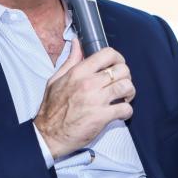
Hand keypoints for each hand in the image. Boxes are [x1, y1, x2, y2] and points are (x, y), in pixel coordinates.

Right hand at [34, 39, 134, 158]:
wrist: (49, 134)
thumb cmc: (51, 109)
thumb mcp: (56, 80)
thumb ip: (70, 61)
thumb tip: (76, 43)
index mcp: (78, 72)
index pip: (107, 54)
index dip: (118, 58)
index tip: (118, 65)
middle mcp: (88, 84)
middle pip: (122, 70)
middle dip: (126, 76)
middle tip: (121, 83)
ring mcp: (96, 100)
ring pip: (127, 87)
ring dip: (129, 92)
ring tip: (124, 97)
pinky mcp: (102, 117)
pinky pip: (125, 108)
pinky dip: (127, 111)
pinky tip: (120, 113)